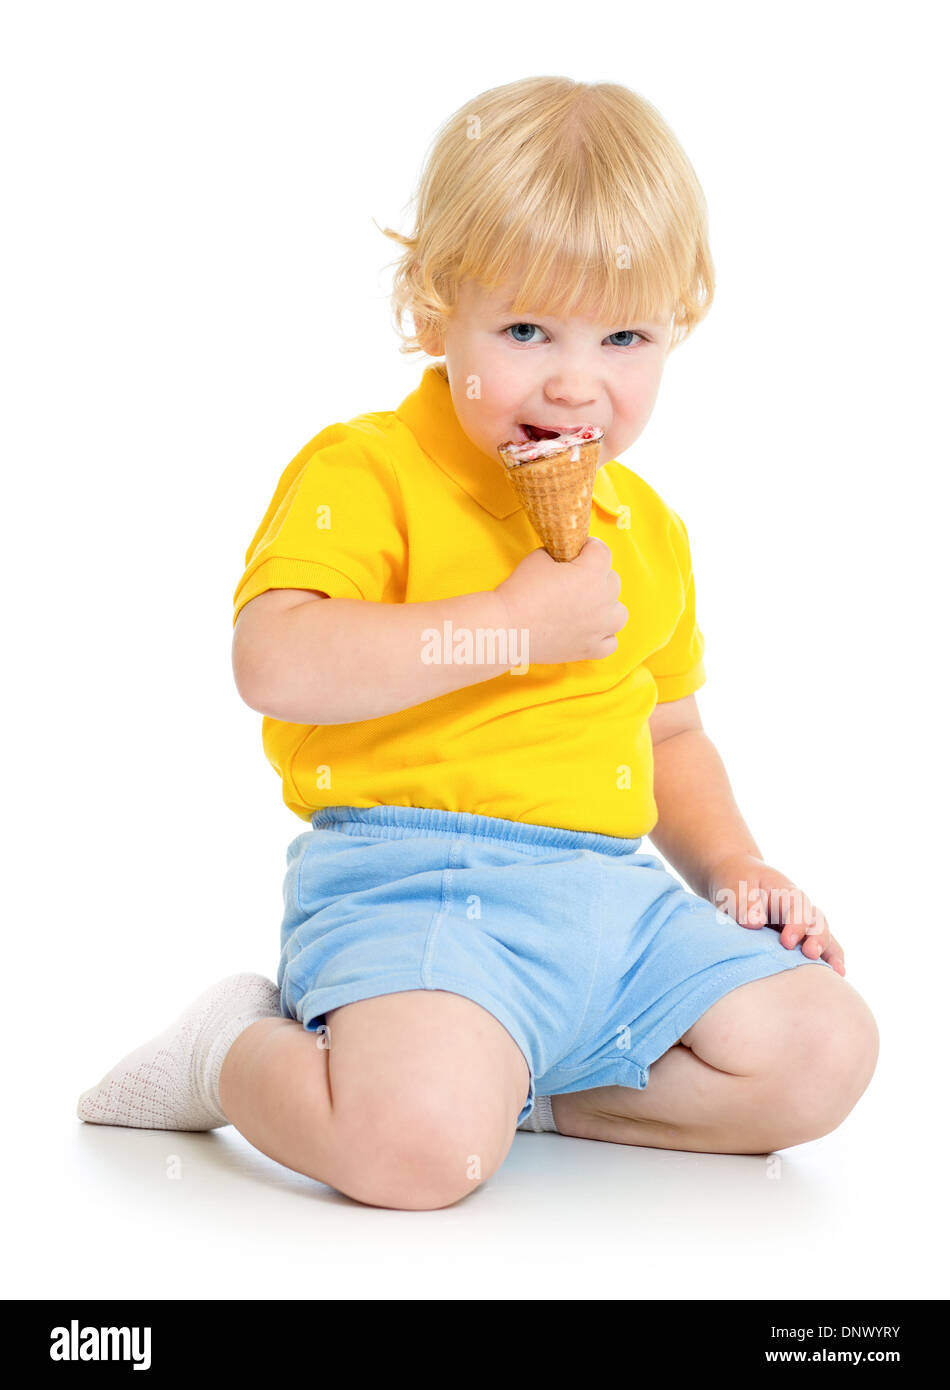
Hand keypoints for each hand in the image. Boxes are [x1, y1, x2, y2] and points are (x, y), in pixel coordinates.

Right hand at [494, 537, 627, 665]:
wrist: (508, 628)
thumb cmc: (520, 592)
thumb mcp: (539, 557)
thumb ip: (559, 553)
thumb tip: (564, 556)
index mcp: (592, 574)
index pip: (602, 551)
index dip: (589, 548)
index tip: (579, 551)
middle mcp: (602, 600)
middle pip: (612, 580)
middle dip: (596, 576)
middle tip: (574, 579)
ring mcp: (599, 628)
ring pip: (619, 613)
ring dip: (607, 606)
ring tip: (587, 606)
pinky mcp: (590, 649)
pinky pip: (611, 642)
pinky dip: (603, 636)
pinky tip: (589, 630)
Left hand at [705, 851, 844, 976]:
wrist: (738, 883)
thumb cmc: (738, 884)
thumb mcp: (735, 888)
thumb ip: (744, 904)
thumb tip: (755, 922)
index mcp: (785, 893)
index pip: (798, 907)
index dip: (796, 924)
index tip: (787, 942)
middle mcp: (800, 909)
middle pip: (818, 921)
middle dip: (817, 939)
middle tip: (810, 954)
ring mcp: (803, 925)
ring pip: (824, 936)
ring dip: (830, 953)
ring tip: (836, 972)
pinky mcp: (801, 940)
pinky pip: (820, 950)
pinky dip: (829, 961)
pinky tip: (836, 977)